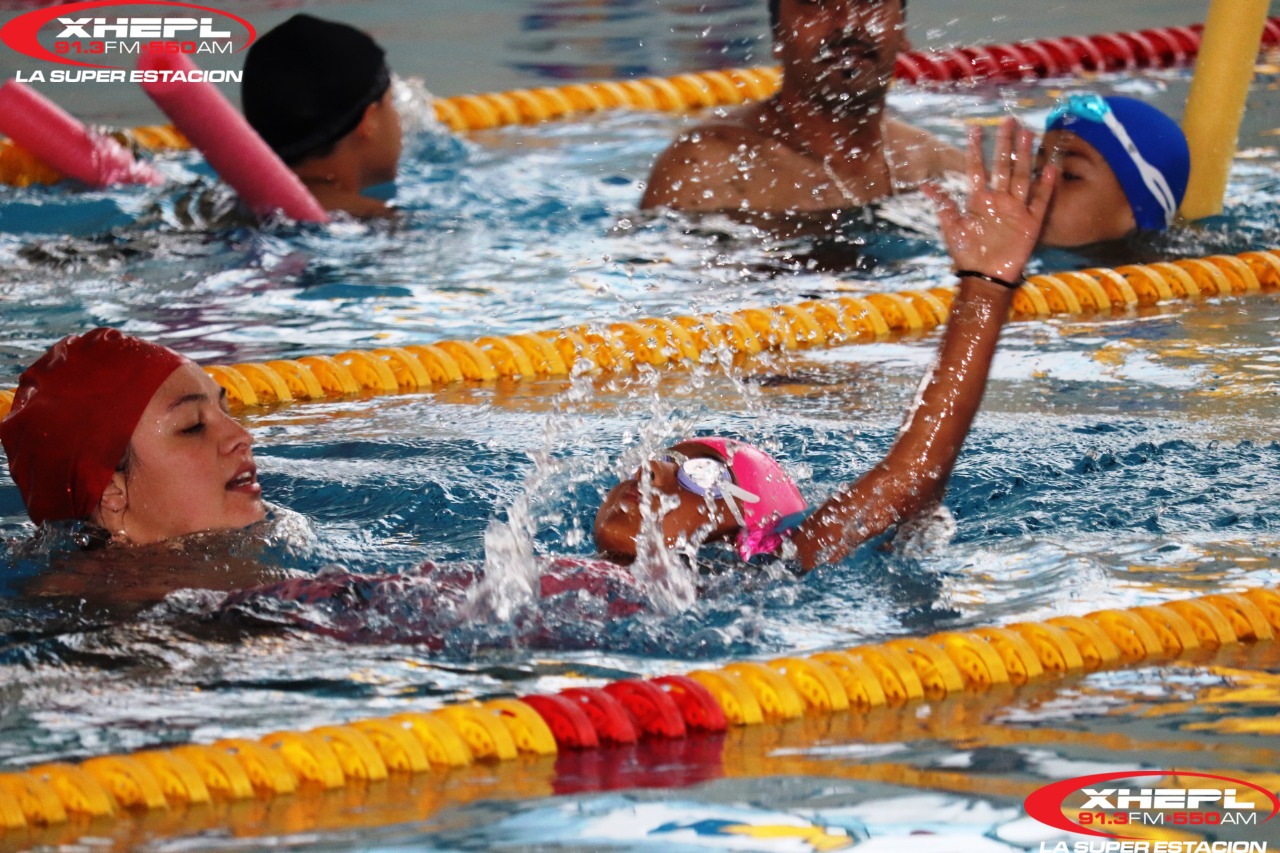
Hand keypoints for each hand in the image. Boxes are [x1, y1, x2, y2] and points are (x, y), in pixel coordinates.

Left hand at [922, 117, 1055, 281]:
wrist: (985, 278)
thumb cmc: (967, 254)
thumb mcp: (952, 228)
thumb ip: (943, 205)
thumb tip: (924, 185)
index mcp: (979, 200)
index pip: (977, 169)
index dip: (976, 149)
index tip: (974, 128)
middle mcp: (999, 200)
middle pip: (1003, 166)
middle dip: (1005, 144)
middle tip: (1008, 120)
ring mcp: (1016, 209)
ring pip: (1022, 177)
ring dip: (1025, 156)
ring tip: (1028, 134)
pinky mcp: (1031, 223)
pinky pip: (1040, 202)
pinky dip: (1046, 186)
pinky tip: (1050, 168)